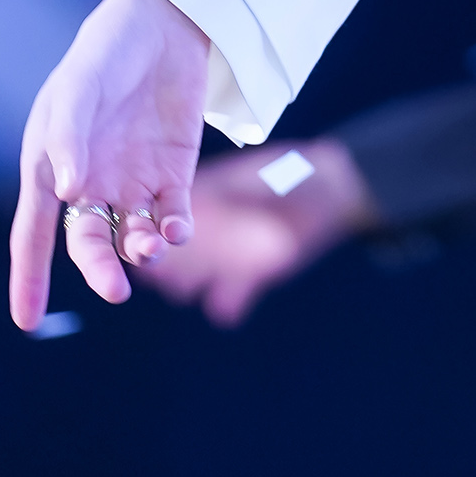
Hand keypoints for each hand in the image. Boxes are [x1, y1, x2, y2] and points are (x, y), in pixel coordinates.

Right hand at [10, 0, 210, 329]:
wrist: (162, 24)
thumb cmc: (104, 55)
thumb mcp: (77, 91)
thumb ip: (69, 140)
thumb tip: (67, 194)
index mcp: (52, 167)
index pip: (34, 233)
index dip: (30, 278)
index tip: (26, 322)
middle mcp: (91, 183)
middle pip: (89, 243)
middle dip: (99, 270)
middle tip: (115, 290)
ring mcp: (133, 180)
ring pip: (133, 236)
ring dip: (141, 250)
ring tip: (151, 244)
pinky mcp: (175, 172)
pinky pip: (173, 216)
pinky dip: (175, 230)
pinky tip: (176, 230)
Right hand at [135, 137, 378, 325]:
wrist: (329, 188)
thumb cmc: (286, 171)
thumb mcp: (248, 177)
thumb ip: (218, 194)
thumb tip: (183, 208)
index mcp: (196, 206)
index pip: (155, 228)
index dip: (147, 239)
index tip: (146, 245)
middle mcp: (203, 236)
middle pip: (164, 263)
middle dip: (162, 270)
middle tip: (165, 271)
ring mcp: (224, 260)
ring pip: (187, 287)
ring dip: (189, 287)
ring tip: (196, 282)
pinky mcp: (250, 278)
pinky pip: (226, 304)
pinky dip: (227, 305)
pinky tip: (232, 301)